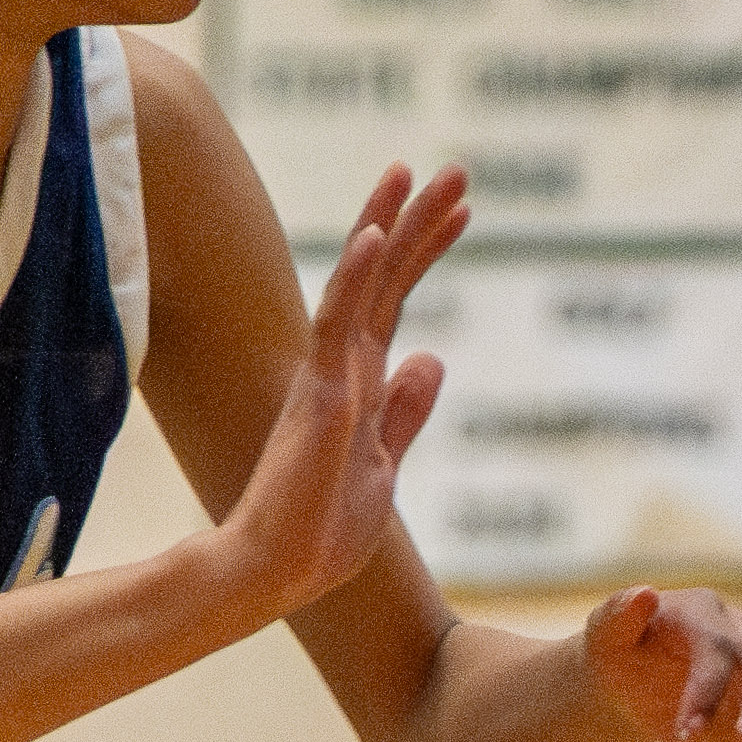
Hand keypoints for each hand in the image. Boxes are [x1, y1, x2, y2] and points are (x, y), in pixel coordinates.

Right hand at [212, 167, 464, 621]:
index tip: (463, 209)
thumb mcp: (385, 465)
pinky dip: (357, 276)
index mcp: (360, 380)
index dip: (427, 251)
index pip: (397, 299)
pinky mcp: (320, 394)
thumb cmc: (323, 530)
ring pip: (362, 282)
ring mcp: (329, 374)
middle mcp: (343, 365)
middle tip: (455, 168)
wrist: (279, 573)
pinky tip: (378, 233)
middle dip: (419, 220)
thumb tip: (434, 358)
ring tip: (416, 171)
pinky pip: (338, 322)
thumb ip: (406, 411)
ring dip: (389, 224)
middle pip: (385, 276)